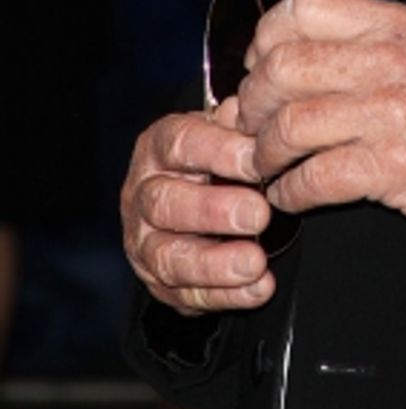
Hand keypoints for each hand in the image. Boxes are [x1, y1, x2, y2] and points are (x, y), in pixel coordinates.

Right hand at [121, 99, 275, 315]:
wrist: (194, 193)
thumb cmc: (217, 155)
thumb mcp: (226, 128)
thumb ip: (240, 121)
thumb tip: (258, 112)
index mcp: (159, 146)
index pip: (182, 144)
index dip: (219, 153)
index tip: (257, 162)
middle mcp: (144, 192)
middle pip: (166, 203)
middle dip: (214, 211)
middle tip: (259, 214)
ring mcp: (145, 241)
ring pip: (168, 256)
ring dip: (215, 263)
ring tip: (255, 262)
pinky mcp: (158, 282)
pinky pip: (186, 295)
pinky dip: (224, 295)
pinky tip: (256, 289)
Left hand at [237, 0, 405, 238]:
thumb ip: (369, 40)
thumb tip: (297, 50)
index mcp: (395, 25)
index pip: (305, 7)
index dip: (267, 37)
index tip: (258, 64)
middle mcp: (390, 60)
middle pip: (283, 67)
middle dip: (253, 102)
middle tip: (253, 123)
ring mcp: (391, 113)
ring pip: (290, 125)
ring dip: (264, 153)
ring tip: (267, 165)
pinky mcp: (393, 166)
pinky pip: (314, 178)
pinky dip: (289, 191)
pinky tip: (291, 195)